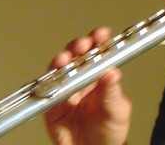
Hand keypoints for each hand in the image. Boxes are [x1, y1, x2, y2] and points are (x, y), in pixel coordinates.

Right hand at [44, 27, 131, 144]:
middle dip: (79, 46)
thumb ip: (112, 93)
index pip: (100, 52)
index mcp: (101, 76)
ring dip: (62, 60)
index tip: (101, 34)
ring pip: (60, 69)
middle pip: (78, 55)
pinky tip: (54, 77)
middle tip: (83, 44)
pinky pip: (48, 91)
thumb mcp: (117, 110)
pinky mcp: (52, 105)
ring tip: (65, 59)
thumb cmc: (110, 130)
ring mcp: (66, 90)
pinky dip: (49, 82)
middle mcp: (83, 79)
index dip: (99, 40)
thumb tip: (113, 73)